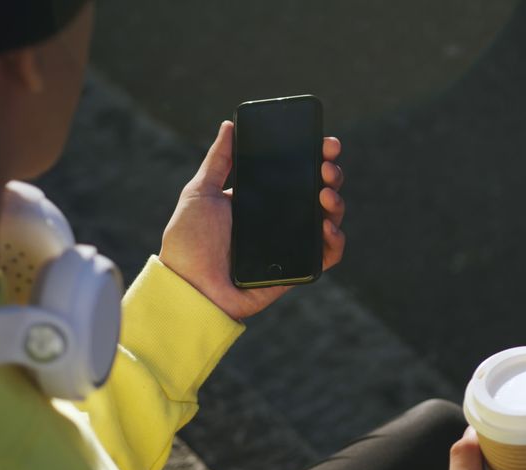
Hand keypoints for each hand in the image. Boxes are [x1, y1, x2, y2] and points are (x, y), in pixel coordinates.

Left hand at [158, 120, 346, 320]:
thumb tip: (229, 126)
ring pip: (329, 218)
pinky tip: (327, 228)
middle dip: (331, 173)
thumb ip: (218, 160)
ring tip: (326, 193)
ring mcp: (293, 243)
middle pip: (320, 191)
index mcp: (262, 198)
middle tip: (326, 165)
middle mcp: (282, 218)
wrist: (190, 286)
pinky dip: (336, 240)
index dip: (316, 156)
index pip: (297, 172)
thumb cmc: (189, 242)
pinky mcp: (299, 269)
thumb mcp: (200, 192)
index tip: (325, 142)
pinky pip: (328, 254)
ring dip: (336, 202)